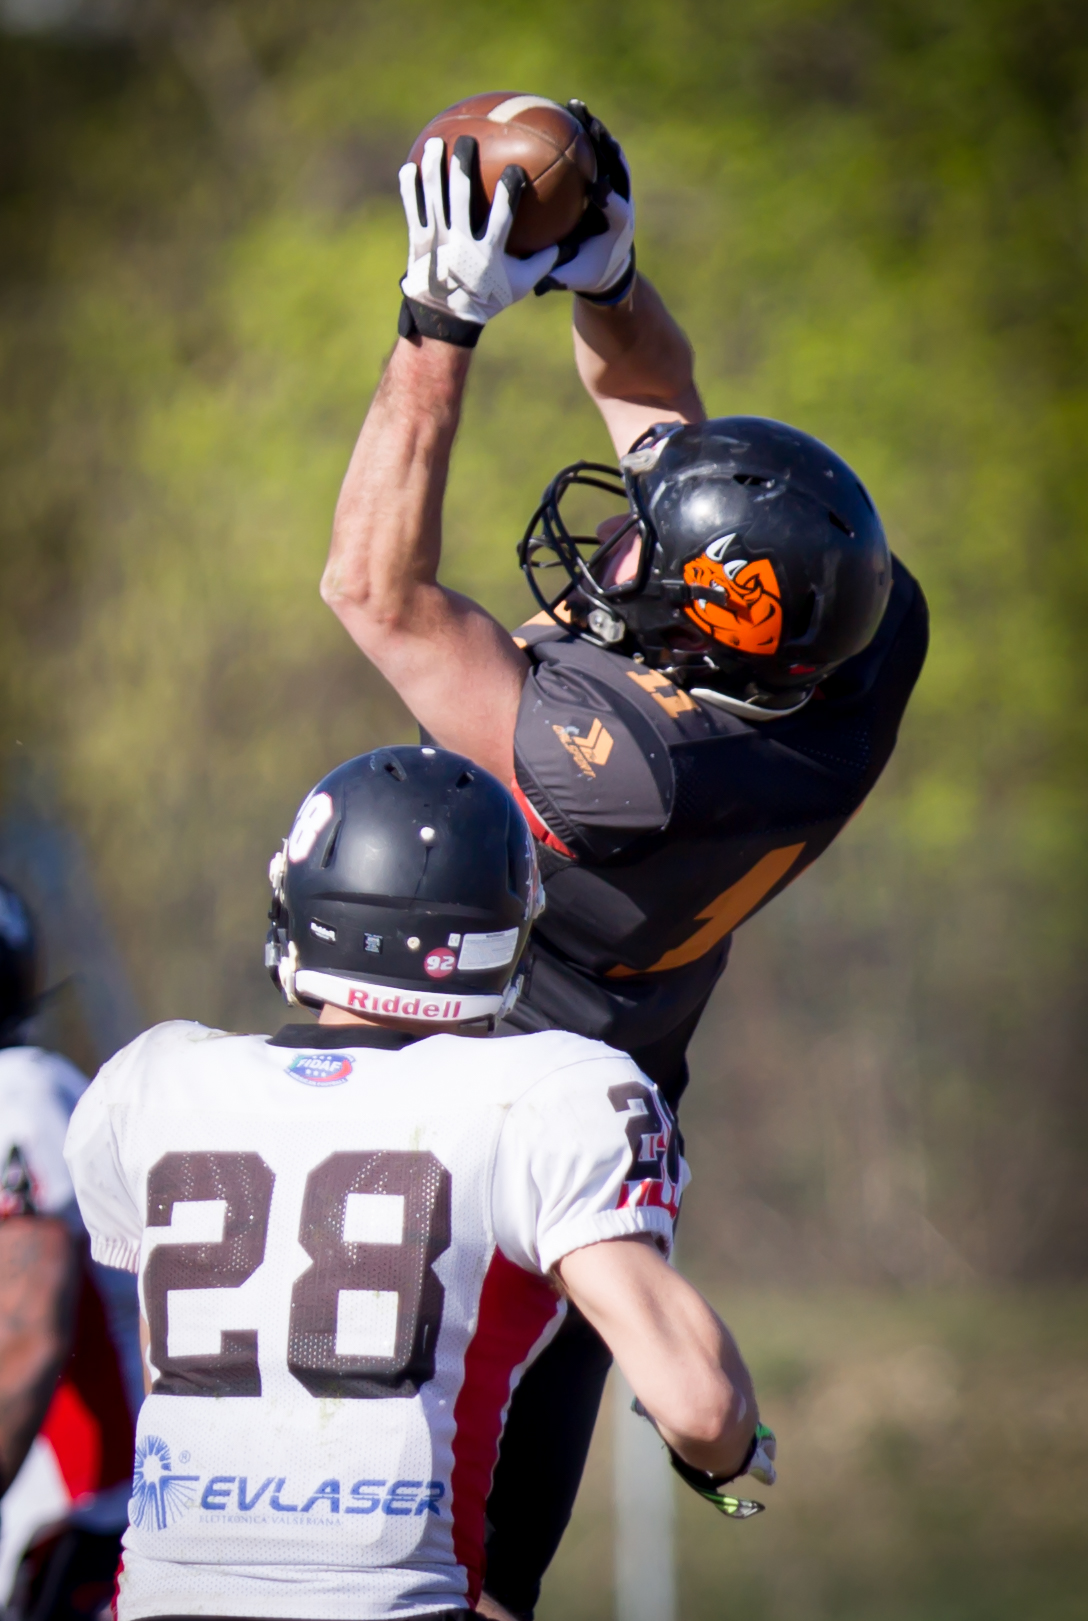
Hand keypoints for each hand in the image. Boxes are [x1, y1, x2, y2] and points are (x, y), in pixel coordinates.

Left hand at [399, 136, 558, 332]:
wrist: (446, 318)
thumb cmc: (487, 298)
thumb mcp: (519, 286)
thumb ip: (541, 263)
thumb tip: (564, 242)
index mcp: (488, 252)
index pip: (502, 216)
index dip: (508, 191)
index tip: (515, 169)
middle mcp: (461, 244)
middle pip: (462, 198)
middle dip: (464, 165)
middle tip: (467, 140)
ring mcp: (437, 241)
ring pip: (434, 198)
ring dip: (434, 168)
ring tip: (435, 142)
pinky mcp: (418, 242)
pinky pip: (413, 210)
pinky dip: (410, 189)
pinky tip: (409, 167)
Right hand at [535, 101, 634, 301]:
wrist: (609, 265)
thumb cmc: (587, 273)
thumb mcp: (573, 278)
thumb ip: (557, 276)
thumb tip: (534, 281)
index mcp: (617, 228)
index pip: (616, 210)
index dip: (609, 198)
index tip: (597, 188)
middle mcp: (620, 202)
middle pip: (616, 170)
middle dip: (606, 150)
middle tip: (593, 130)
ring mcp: (616, 186)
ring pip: (608, 153)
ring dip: (594, 130)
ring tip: (576, 107)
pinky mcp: (608, 177)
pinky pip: (596, 149)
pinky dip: (583, 131)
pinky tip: (562, 112)